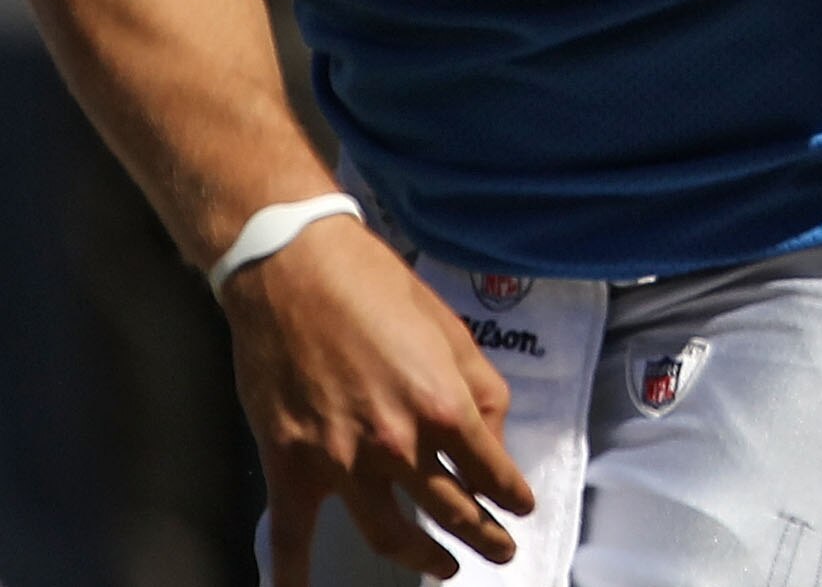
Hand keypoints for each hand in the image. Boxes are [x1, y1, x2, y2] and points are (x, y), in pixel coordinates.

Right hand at [221, 214, 532, 582]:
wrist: (294, 273)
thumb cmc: (379, 290)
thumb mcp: (450, 331)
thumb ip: (481, 389)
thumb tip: (493, 440)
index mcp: (444, 407)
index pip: (491, 472)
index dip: (512, 497)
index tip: (523, 510)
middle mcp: (399, 445)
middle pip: (450, 510)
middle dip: (483, 537)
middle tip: (500, 552)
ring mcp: (341, 463)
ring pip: (389, 534)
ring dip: (423, 559)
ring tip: (444, 570)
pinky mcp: (290, 467)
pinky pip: (292, 537)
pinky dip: (295, 577)